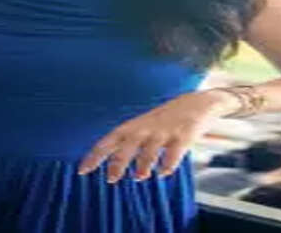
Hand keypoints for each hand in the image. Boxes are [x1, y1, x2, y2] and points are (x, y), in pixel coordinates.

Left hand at [77, 90, 236, 182]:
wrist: (198, 102)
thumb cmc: (165, 119)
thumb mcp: (143, 127)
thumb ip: (128, 143)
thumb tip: (109, 164)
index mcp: (134, 126)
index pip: (109, 140)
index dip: (95, 155)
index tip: (82, 171)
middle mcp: (147, 128)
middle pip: (128, 144)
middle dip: (118, 161)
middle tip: (110, 179)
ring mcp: (166, 131)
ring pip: (151, 147)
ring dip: (144, 163)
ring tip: (139, 176)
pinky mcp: (185, 135)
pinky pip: (175, 150)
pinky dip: (169, 162)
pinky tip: (164, 173)